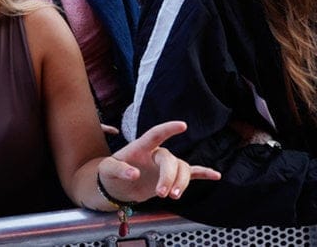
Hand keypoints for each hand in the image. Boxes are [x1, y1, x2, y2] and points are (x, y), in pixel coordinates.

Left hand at [101, 121, 220, 202]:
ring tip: (174, 196)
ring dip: (182, 182)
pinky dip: (203, 174)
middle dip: (169, 177)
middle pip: (170, 160)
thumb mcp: (107, 170)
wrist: (116, 187)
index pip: (155, 134)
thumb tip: (134, 174)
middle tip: (162, 194)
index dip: (168, 129)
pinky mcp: (171, 177)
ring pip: (182, 168)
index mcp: (140, 147)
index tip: (182, 125)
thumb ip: (119, 170)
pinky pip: (191, 173)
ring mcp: (165, 165)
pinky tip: (216, 175)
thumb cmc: (109, 174)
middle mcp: (155, 154)